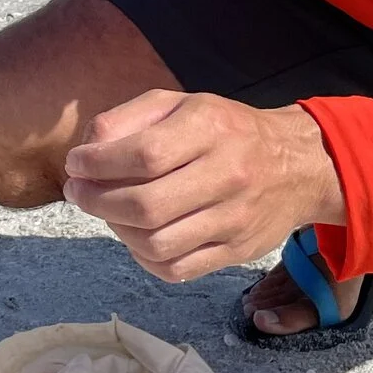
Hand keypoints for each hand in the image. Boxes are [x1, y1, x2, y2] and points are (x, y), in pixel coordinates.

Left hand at [61, 92, 345, 281]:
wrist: (297, 165)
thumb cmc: (225, 130)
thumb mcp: (180, 104)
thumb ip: (129, 118)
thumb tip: (87, 148)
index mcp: (210, 128)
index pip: (143, 154)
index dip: (97, 163)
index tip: (75, 164)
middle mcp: (227, 173)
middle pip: (146, 205)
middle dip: (97, 201)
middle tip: (79, 192)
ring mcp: (234, 218)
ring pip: (157, 243)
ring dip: (116, 231)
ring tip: (107, 212)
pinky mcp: (236, 251)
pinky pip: (175, 268)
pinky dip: (142, 257)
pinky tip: (135, 235)